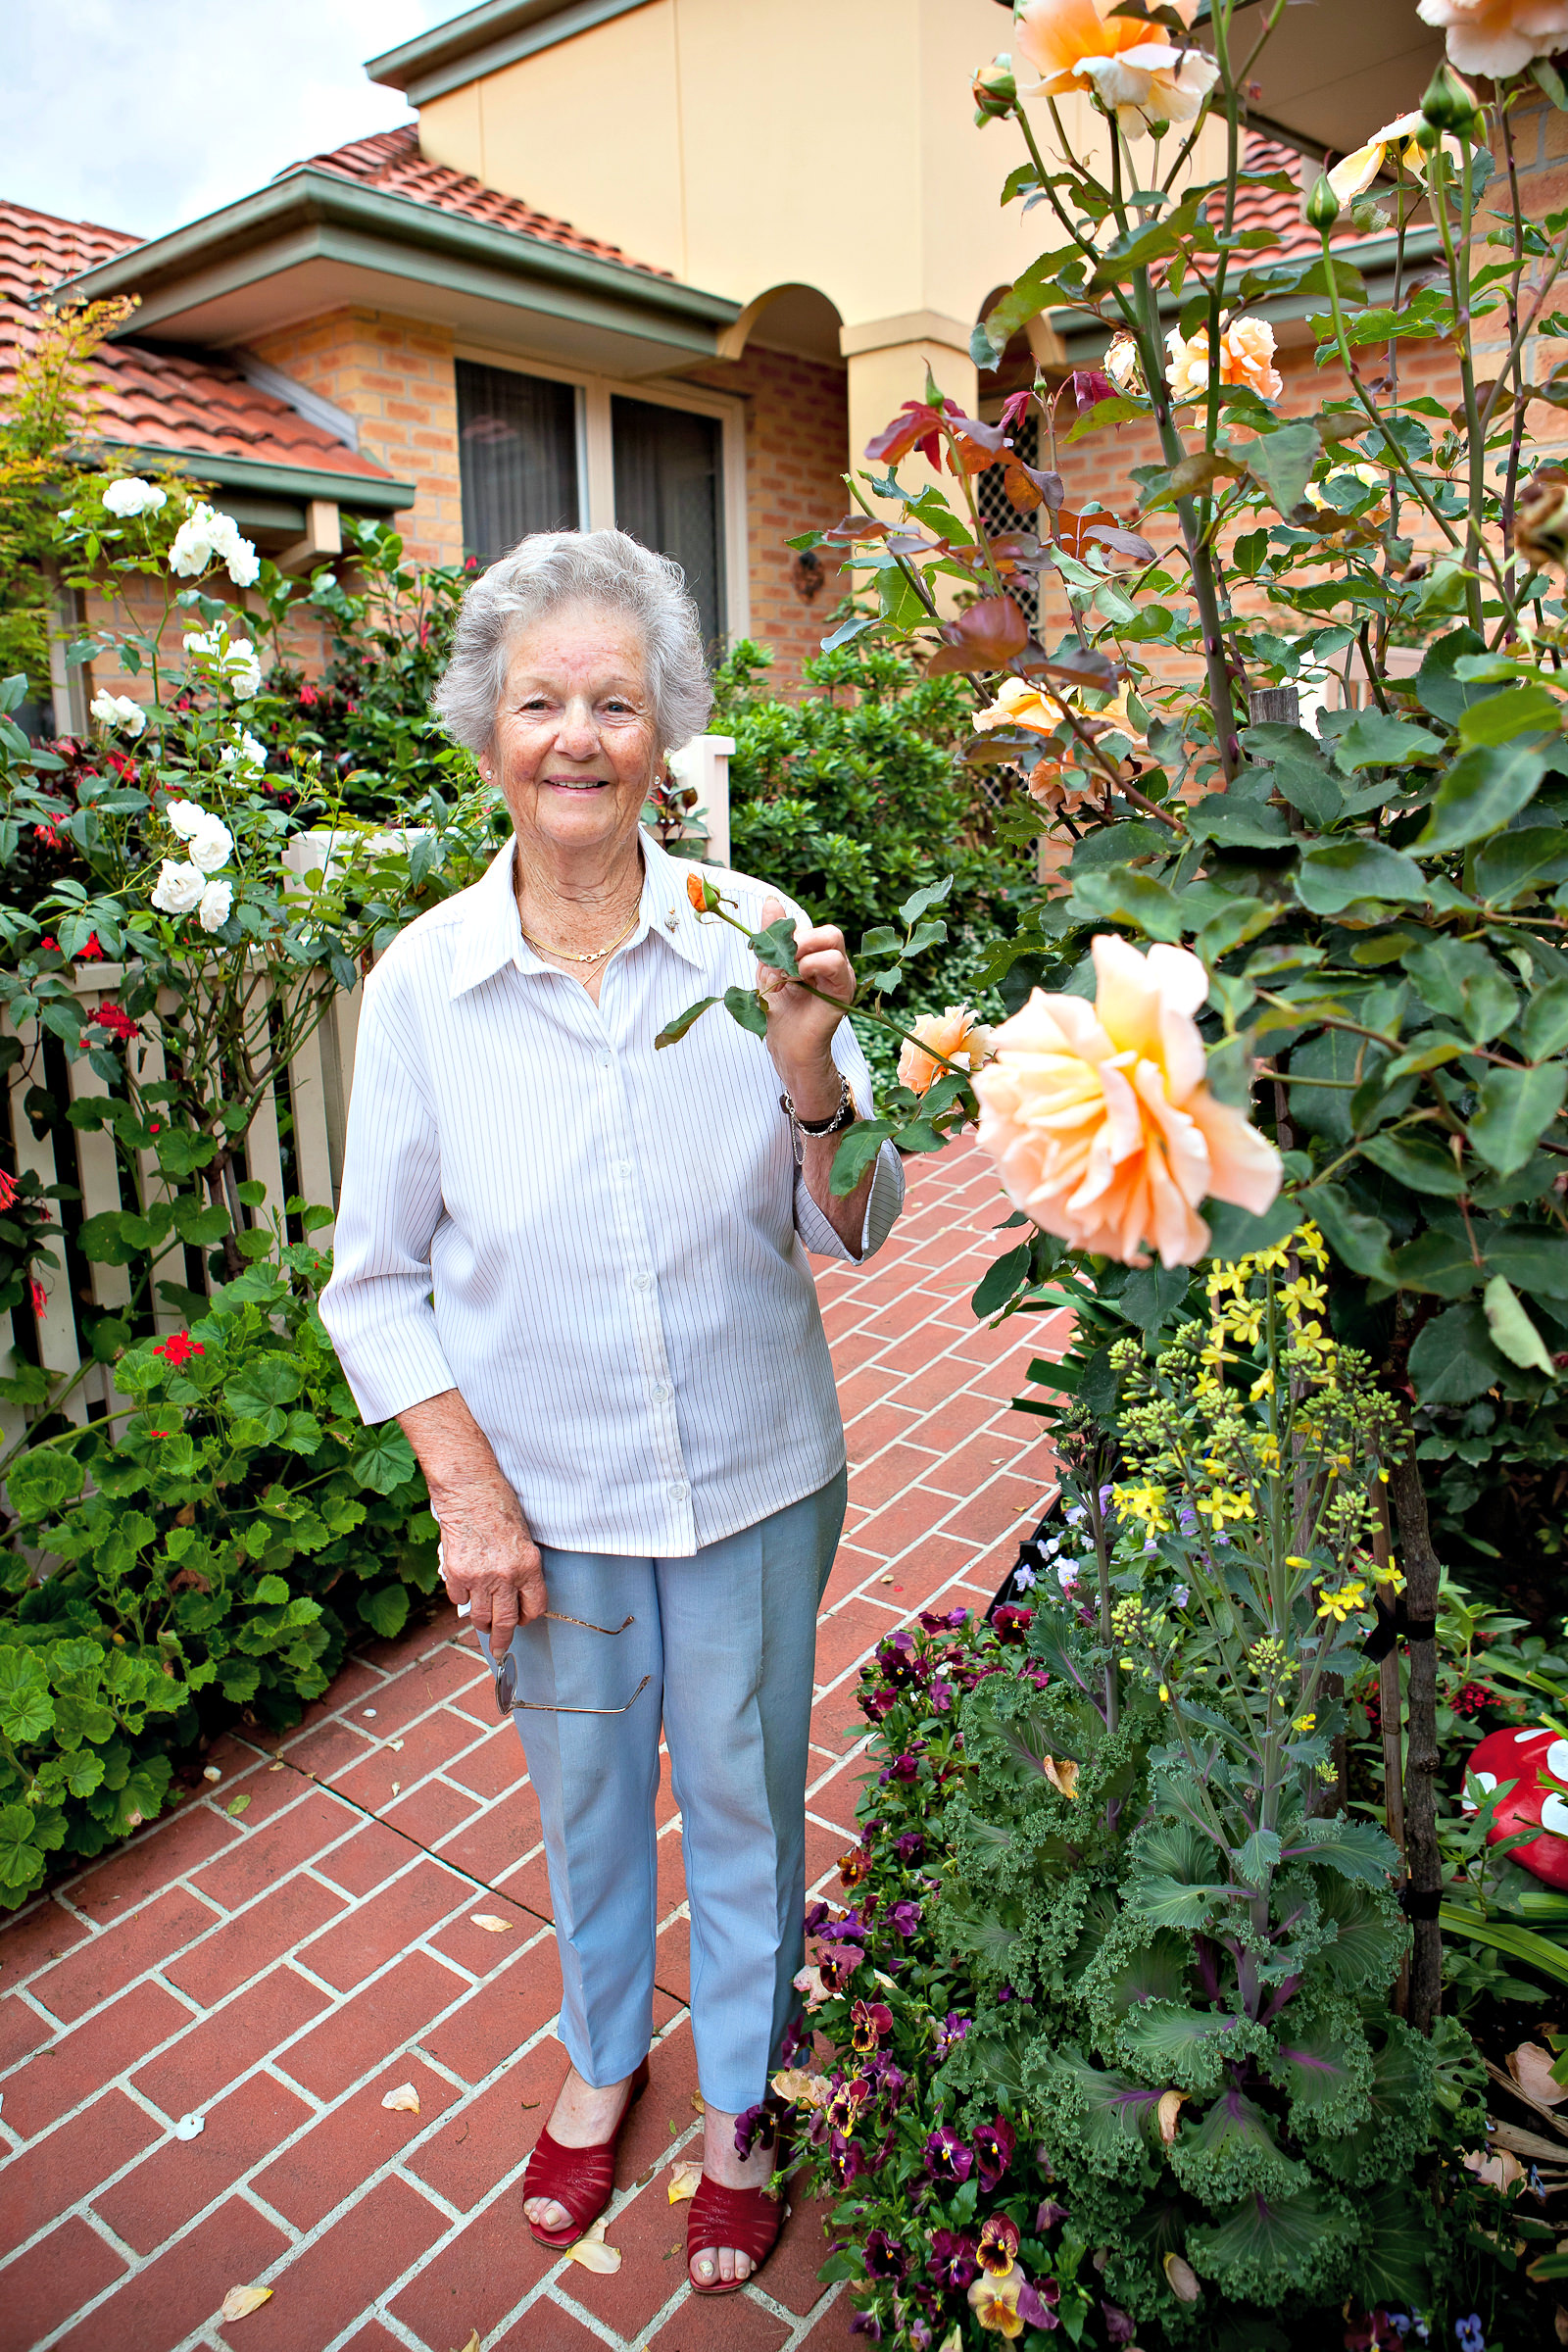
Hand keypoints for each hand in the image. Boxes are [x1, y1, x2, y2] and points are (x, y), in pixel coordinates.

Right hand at [434, 1483, 545, 1659]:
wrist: (470, 1490)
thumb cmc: (499, 1507)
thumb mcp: (523, 1539)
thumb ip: (521, 1569)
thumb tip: (514, 1595)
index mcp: (529, 1565)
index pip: (535, 1607)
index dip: (528, 1616)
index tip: (523, 1619)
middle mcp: (505, 1575)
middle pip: (506, 1621)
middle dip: (504, 1639)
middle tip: (502, 1650)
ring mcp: (479, 1576)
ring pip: (480, 1616)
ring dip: (482, 1623)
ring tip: (483, 1623)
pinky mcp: (456, 1574)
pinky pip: (459, 1600)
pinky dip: (462, 1598)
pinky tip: (466, 1589)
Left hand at [757, 895, 855, 1111]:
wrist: (786, 1047)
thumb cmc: (779, 1011)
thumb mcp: (769, 967)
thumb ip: (773, 936)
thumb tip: (772, 901)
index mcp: (817, 956)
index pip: (807, 928)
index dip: (784, 937)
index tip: (767, 960)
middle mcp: (834, 963)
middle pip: (826, 930)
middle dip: (798, 939)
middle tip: (780, 965)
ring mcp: (842, 976)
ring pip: (832, 938)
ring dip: (802, 951)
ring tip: (787, 976)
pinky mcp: (844, 990)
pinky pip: (835, 962)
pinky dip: (812, 963)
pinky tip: (798, 979)